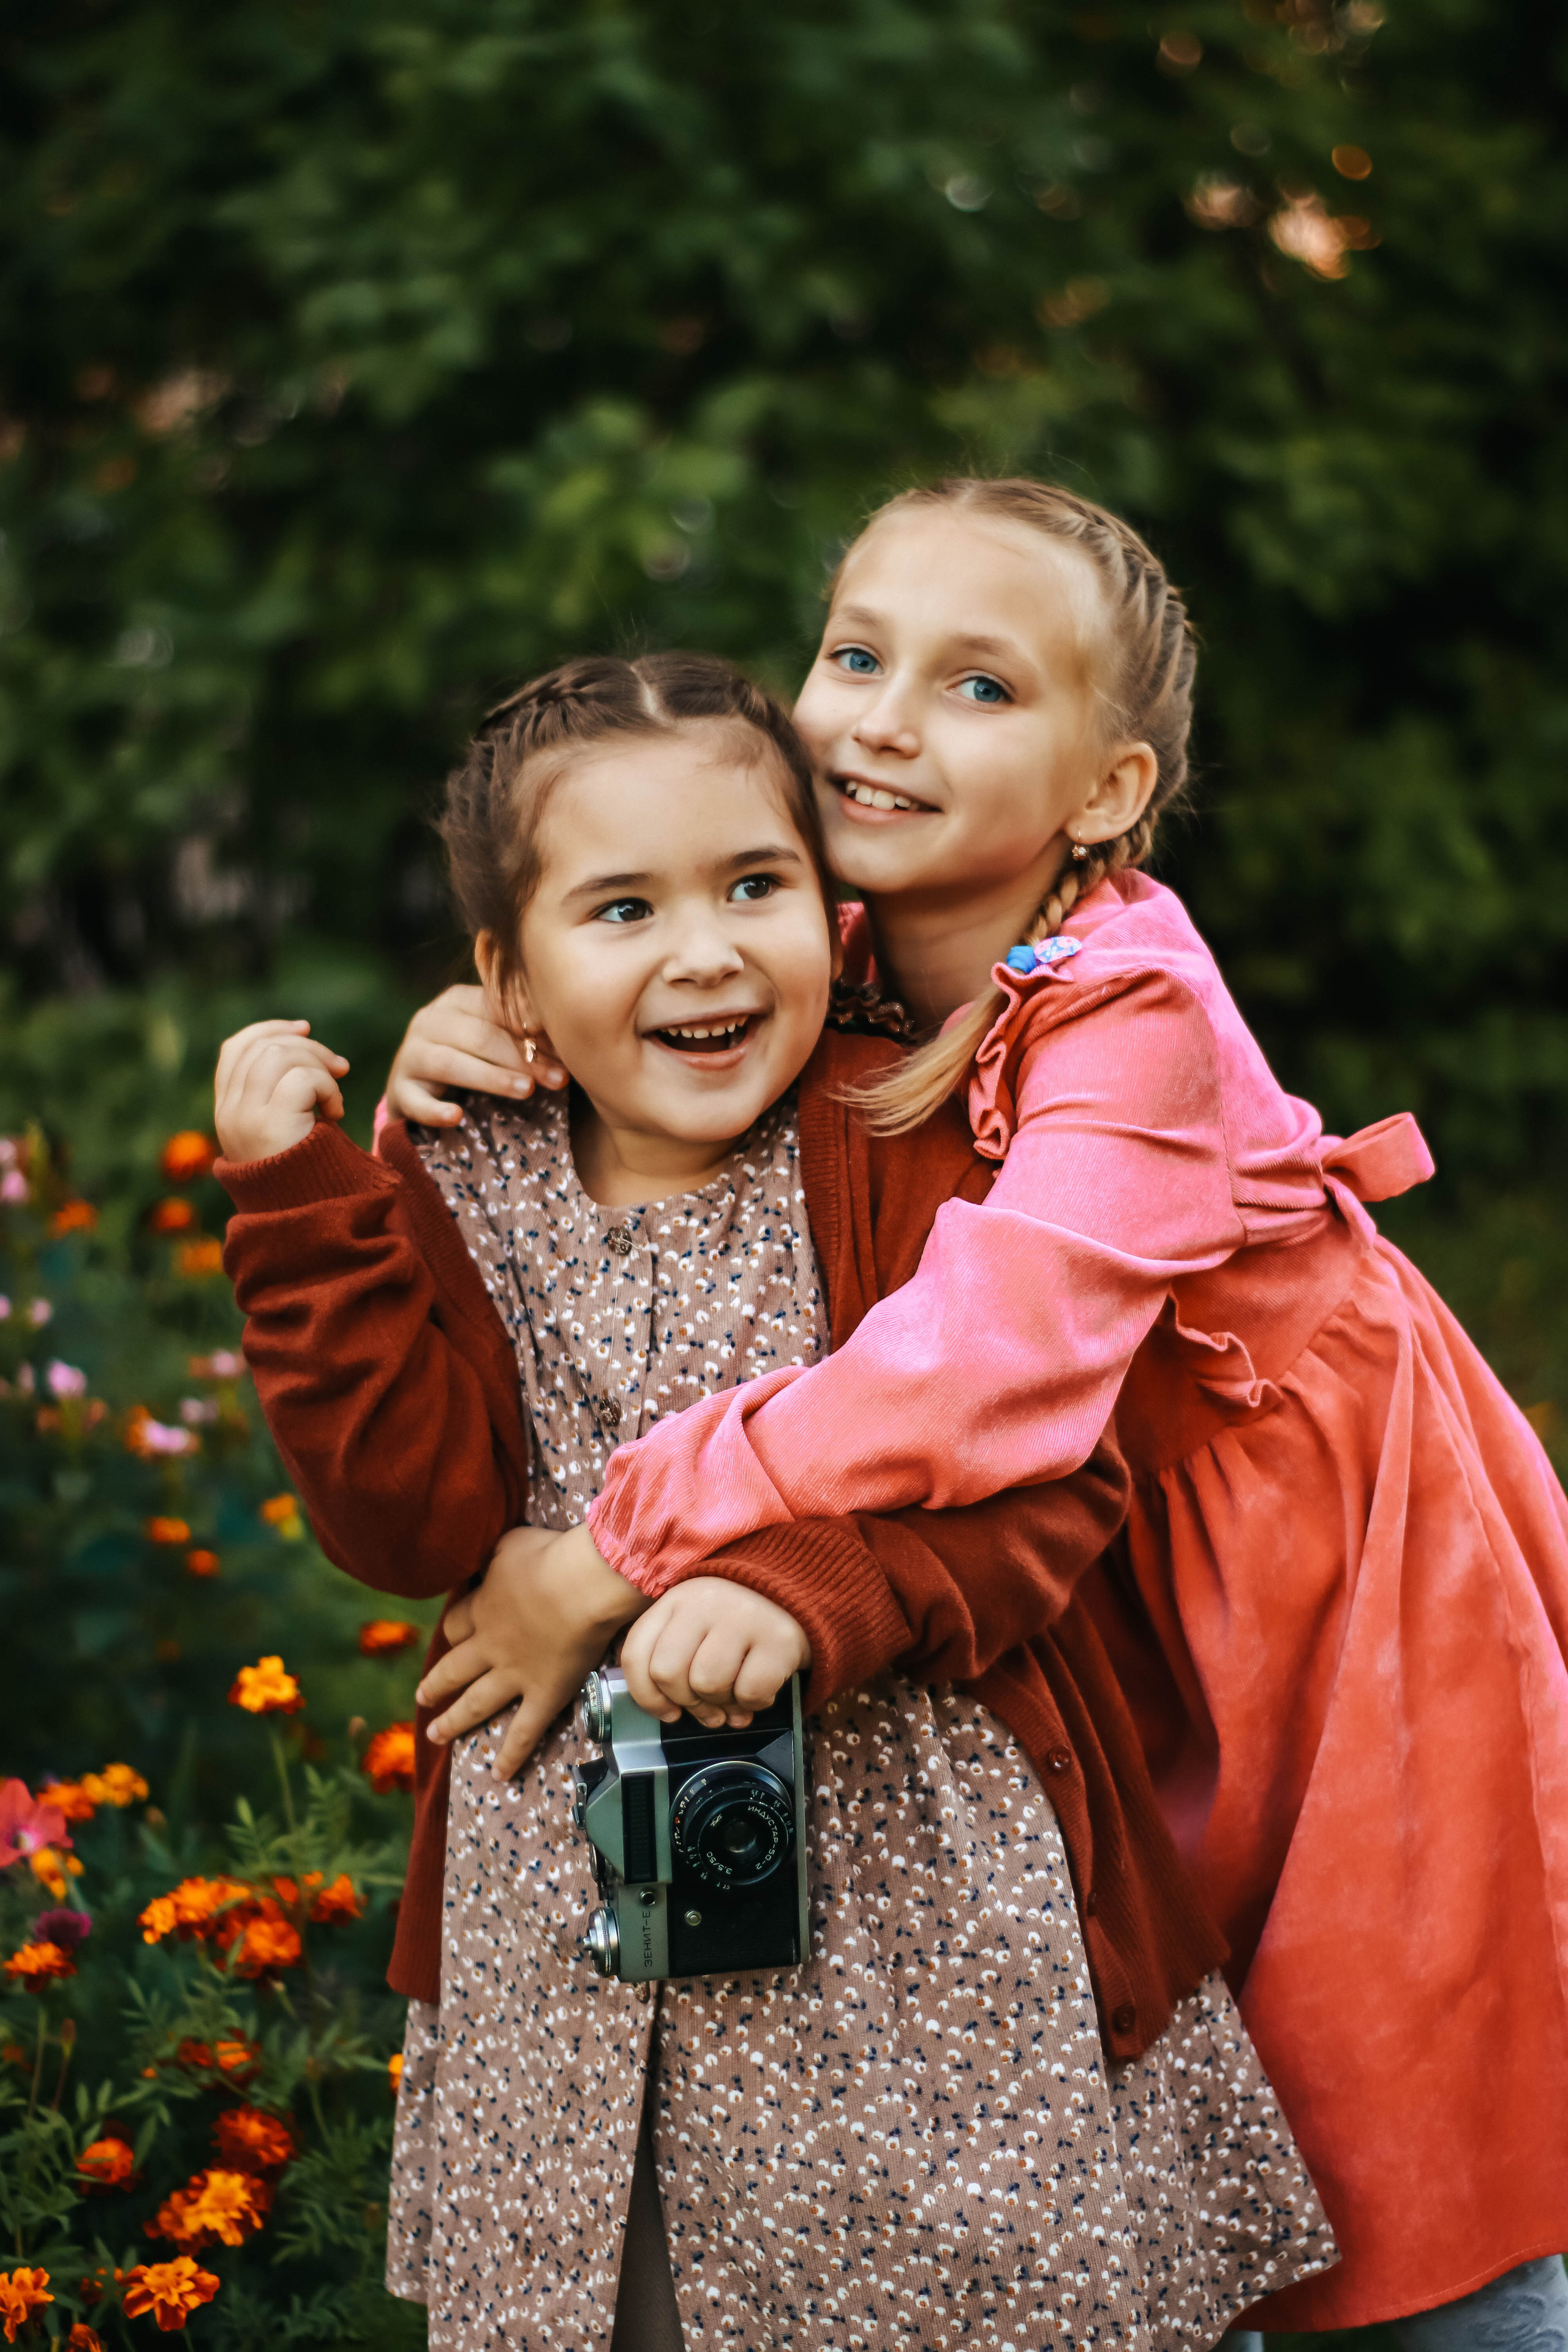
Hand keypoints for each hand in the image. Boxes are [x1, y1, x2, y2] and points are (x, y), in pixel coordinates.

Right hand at [214, 1019, 349, 1163]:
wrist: (306, 1217)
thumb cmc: (304, 1173)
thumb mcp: (284, 1125)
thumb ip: (279, 1088)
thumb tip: (302, 1036)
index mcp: (227, 1109)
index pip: (234, 1049)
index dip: (269, 1030)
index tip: (304, 1029)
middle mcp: (228, 1112)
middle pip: (262, 1047)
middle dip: (308, 1047)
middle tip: (340, 1067)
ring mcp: (244, 1117)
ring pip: (280, 1055)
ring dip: (319, 1068)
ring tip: (334, 1097)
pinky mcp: (268, 1124)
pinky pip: (301, 1079)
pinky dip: (328, 1089)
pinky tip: (335, 1115)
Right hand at [385, 984, 566, 1125]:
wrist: (422, 1093)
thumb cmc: (476, 1061)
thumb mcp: (498, 1041)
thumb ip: (525, 1032)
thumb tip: (566, 1031)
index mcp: (456, 1000)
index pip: (497, 1011)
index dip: (533, 1031)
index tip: (567, 1052)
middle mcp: (428, 1020)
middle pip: (479, 1036)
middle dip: (522, 1058)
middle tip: (557, 1079)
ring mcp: (409, 1055)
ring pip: (451, 1063)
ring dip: (491, 1078)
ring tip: (526, 1092)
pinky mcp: (398, 1091)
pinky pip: (415, 1101)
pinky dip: (434, 1110)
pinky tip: (456, 1117)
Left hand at [416, 1521, 644, 1778]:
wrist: (581, 1584)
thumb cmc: (549, 1556)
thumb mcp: (508, 1542)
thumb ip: (491, 1553)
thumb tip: (478, 1552)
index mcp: (482, 1608)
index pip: (456, 1623)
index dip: (452, 1629)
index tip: (451, 1632)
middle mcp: (490, 1646)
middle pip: (454, 1668)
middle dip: (436, 1682)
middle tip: (421, 1696)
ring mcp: (514, 1675)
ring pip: (475, 1703)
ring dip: (453, 1721)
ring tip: (435, 1734)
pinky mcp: (544, 1695)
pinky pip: (525, 1731)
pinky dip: (512, 1754)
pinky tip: (499, 1774)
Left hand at [619, 1579, 810, 1729]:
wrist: (798, 1593)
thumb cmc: (737, 1621)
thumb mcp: (694, 1625)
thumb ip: (672, 1658)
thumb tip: (670, 1713)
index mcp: (675, 1600)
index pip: (636, 1655)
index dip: (647, 1696)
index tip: (668, 1710)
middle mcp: (704, 1602)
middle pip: (669, 1674)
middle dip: (688, 1701)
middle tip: (708, 1704)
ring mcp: (741, 1617)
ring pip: (707, 1685)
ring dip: (722, 1702)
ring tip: (735, 1692)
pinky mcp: (778, 1638)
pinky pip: (750, 1692)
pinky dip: (754, 1703)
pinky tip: (760, 1689)